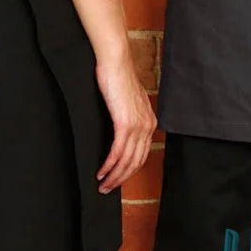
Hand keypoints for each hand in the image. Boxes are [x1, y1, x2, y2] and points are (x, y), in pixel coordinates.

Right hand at [95, 54, 157, 193]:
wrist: (116, 62)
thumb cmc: (118, 77)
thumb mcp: (128, 100)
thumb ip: (129, 114)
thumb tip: (122, 127)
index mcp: (150, 121)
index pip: (142, 154)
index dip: (129, 170)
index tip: (118, 178)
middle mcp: (147, 126)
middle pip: (136, 162)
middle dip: (121, 178)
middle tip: (107, 188)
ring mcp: (137, 126)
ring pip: (127, 161)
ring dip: (114, 176)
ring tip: (102, 184)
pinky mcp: (125, 124)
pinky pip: (117, 152)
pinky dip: (109, 165)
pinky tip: (101, 172)